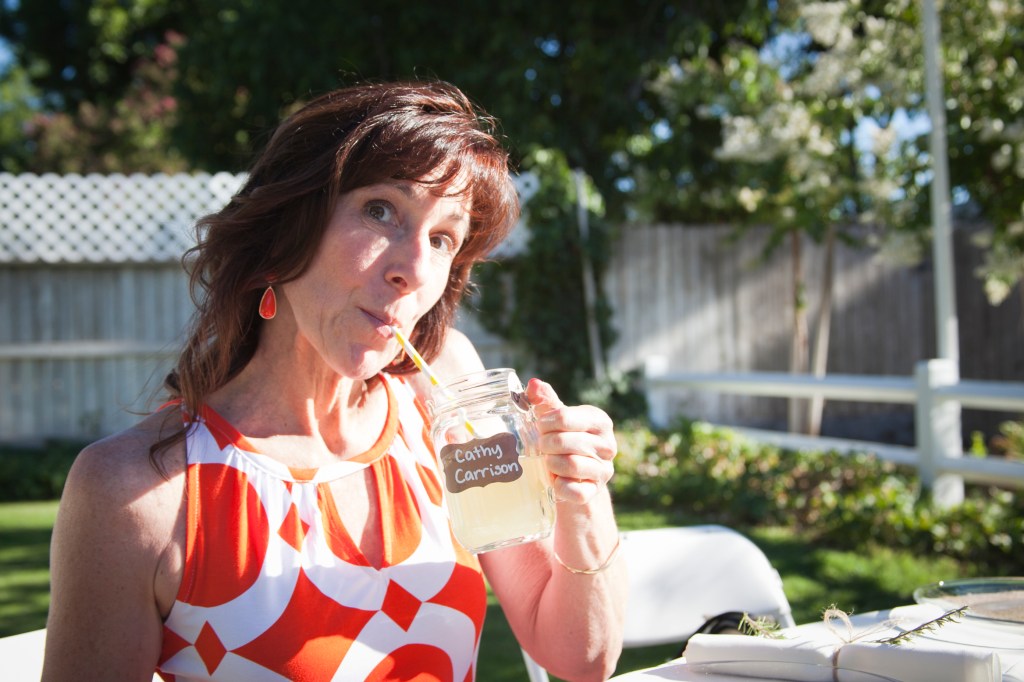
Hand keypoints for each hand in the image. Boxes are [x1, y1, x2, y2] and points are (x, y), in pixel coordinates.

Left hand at [526, 378, 616, 503]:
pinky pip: (574, 490)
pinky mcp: (594, 492)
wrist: (575, 478)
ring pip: (572, 465)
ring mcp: (603, 471)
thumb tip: (534, 384)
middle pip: (566, 441)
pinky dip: (559, 486)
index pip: (566, 417)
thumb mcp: (557, 420)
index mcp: (599, 421)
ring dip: (551, 464)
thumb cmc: (564, 441)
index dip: (546, 422)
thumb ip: (546, 401)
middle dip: (546, 444)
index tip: (540, 426)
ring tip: (547, 462)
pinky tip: (554, 482)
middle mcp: (607, 445)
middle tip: (540, 446)